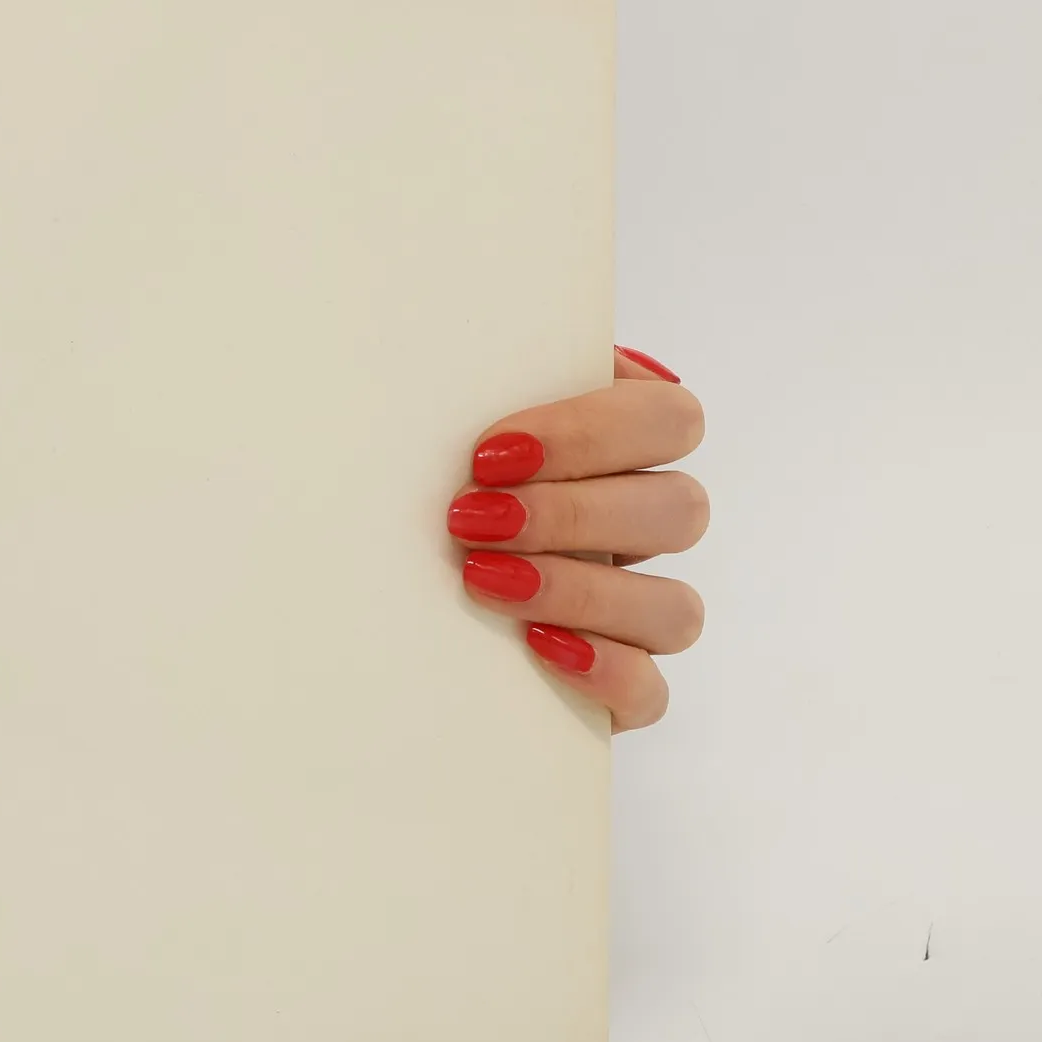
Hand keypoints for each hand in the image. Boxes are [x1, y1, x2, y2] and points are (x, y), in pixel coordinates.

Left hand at [446, 346, 706, 731]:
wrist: (362, 594)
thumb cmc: (409, 484)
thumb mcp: (436, 426)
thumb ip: (473, 385)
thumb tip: (452, 348)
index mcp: (619, 450)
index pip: (671, 420)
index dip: (594, 433)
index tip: (491, 451)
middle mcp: (640, 528)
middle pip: (680, 510)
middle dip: (573, 513)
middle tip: (472, 516)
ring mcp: (636, 614)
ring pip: (675, 608)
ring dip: (583, 589)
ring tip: (483, 580)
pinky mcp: (617, 691)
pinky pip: (652, 693)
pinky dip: (606, 672)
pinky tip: (537, 646)